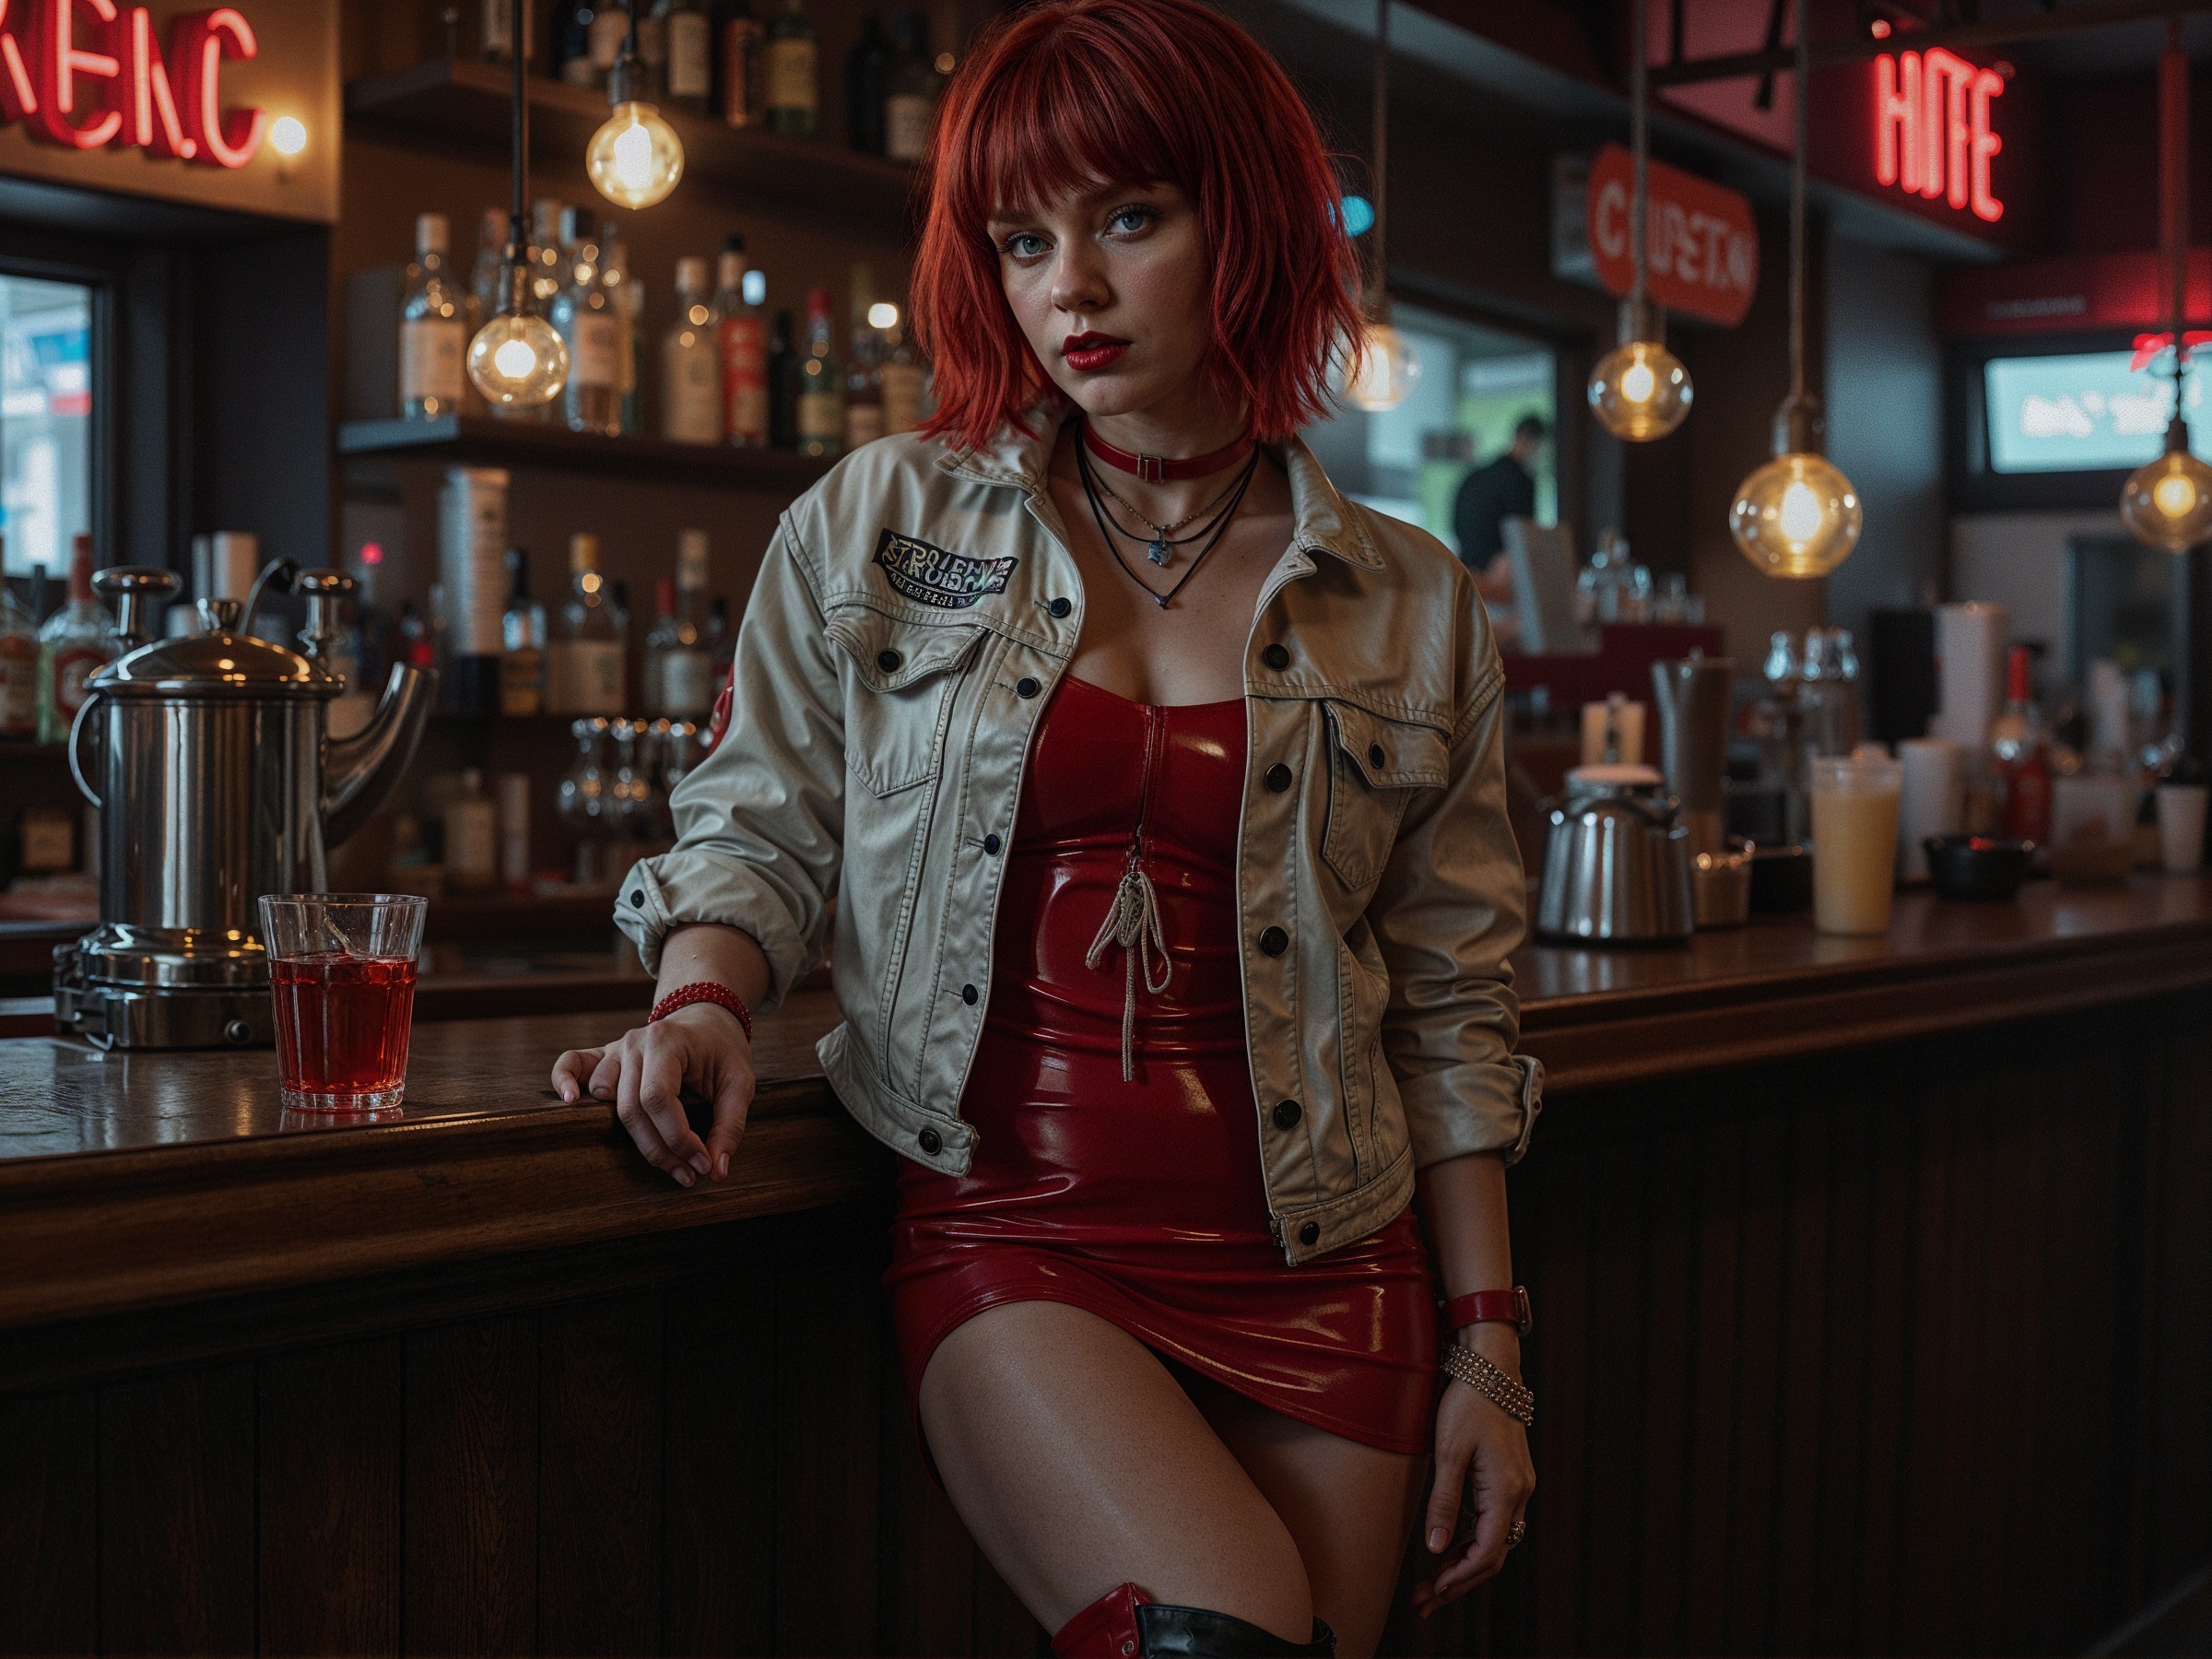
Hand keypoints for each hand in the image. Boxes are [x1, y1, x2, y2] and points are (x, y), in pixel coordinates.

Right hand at [551, 1004, 755, 1187]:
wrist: (705, 1021)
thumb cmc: (722, 1053)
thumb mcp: (740, 1083)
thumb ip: (730, 1126)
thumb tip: (717, 1172)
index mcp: (667, 1041)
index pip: (658, 1098)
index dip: (677, 1138)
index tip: (702, 1164)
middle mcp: (634, 1043)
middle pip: (630, 1109)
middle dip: (660, 1150)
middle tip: (688, 1174)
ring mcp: (615, 1048)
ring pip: (605, 1100)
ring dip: (632, 1137)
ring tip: (666, 1159)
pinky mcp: (602, 1055)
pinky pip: (570, 1063)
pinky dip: (562, 1081)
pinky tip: (572, 1102)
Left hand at [1411, 1326, 1534, 1615]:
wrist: (1491, 1368)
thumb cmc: (1467, 1404)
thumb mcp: (1448, 1452)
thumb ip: (1444, 1502)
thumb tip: (1436, 1548)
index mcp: (1505, 1491)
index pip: (1486, 1552)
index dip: (1460, 1578)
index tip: (1433, 1593)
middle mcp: (1519, 1494)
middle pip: (1493, 1554)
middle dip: (1460, 1581)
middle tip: (1425, 1602)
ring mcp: (1518, 1486)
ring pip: (1495, 1541)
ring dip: (1465, 1564)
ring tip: (1431, 1584)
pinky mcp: (1510, 1479)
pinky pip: (1494, 1522)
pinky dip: (1472, 1541)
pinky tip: (1448, 1548)